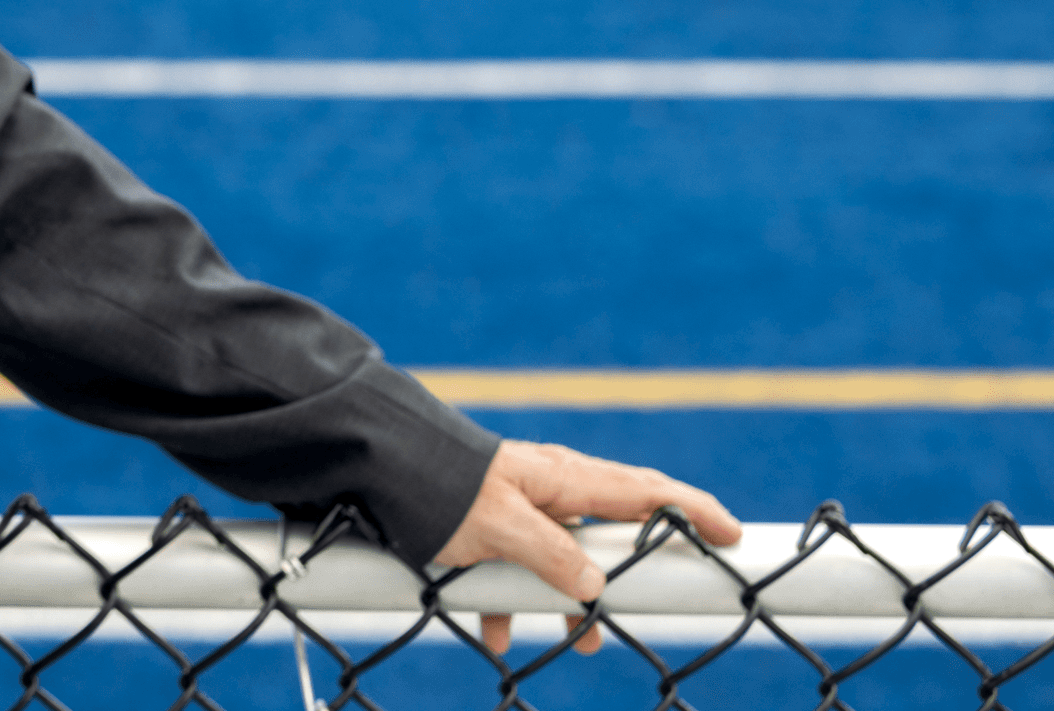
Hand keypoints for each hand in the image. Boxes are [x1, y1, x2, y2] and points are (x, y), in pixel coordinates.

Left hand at [434, 440, 741, 657]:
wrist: (376, 466)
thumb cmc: (441, 489)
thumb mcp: (501, 529)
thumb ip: (553, 558)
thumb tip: (597, 588)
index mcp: (564, 478)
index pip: (646, 492)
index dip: (694, 511)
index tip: (734, 533)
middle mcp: (551, 487)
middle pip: (611, 533)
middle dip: (628, 578)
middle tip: (648, 612)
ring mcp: (521, 505)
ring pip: (563, 561)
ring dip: (569, 604)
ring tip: (578, 645)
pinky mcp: (490, 523)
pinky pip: (515, 568)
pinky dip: (512, 604)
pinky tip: (498, 638)